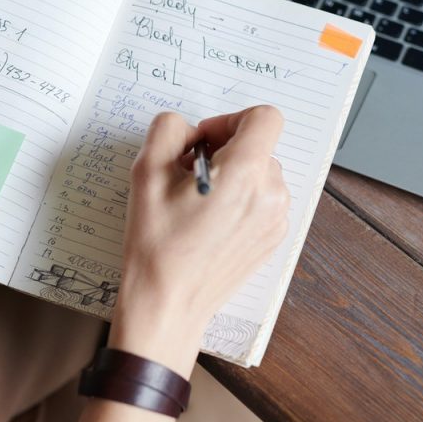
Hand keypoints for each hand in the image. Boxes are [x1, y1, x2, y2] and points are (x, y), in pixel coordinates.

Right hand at [109, 106, 289, 375]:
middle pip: (259, 146)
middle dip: (224, 150)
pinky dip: (239, 199)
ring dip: (231, 175)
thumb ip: (167, 130)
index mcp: (244, 174)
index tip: (203, 141)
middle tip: (186, 174)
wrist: (168, 304)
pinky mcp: (272, 239)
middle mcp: (270, 195)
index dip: (229, 120)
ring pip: (261, 173)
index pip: (264, 117)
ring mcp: (276, 220)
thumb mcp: (146, 172)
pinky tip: (208, 221)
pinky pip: (262, 200)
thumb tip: (187, 130)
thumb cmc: (156, 244)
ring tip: (196, 202)